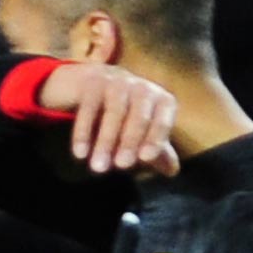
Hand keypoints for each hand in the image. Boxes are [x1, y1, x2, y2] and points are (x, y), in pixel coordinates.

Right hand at [37, 63, 180, 176]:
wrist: (97, 85)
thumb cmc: (129, 115)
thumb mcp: (146, 131)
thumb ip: (158, 151)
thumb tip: (172, 170)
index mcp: (162, 101)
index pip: (162, 121)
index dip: (155, 139)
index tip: (145, 159)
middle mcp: (143, 88)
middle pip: (139, 117)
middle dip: (129, 142)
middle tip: (121, 166)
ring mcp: (118, 82)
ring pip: (114, 112)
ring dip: (105, 141)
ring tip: (98, 167)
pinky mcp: (93, 82)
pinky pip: (89, 108)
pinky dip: (84, 132)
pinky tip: (80, 153)